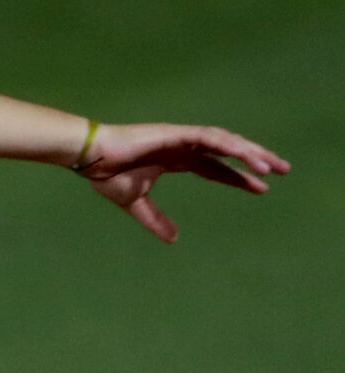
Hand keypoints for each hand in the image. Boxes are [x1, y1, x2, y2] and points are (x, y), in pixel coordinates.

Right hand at [76, 122, 289, 241]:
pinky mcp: (177, 134)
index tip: (260, 187)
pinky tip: (248, 156)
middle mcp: (185, 146)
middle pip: (228, 151)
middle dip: (255, 160)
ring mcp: (183, 137)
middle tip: (282, 170)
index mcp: (177, 159)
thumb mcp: (136, 204)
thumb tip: (174, 239)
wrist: (91, 159)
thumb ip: (155, 220)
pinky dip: (231, 146)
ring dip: (250, 153)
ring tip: (271, 167)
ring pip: (226, 142)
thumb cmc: (108, 176)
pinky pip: (211, 138)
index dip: (237, 177)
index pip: (215, 167)